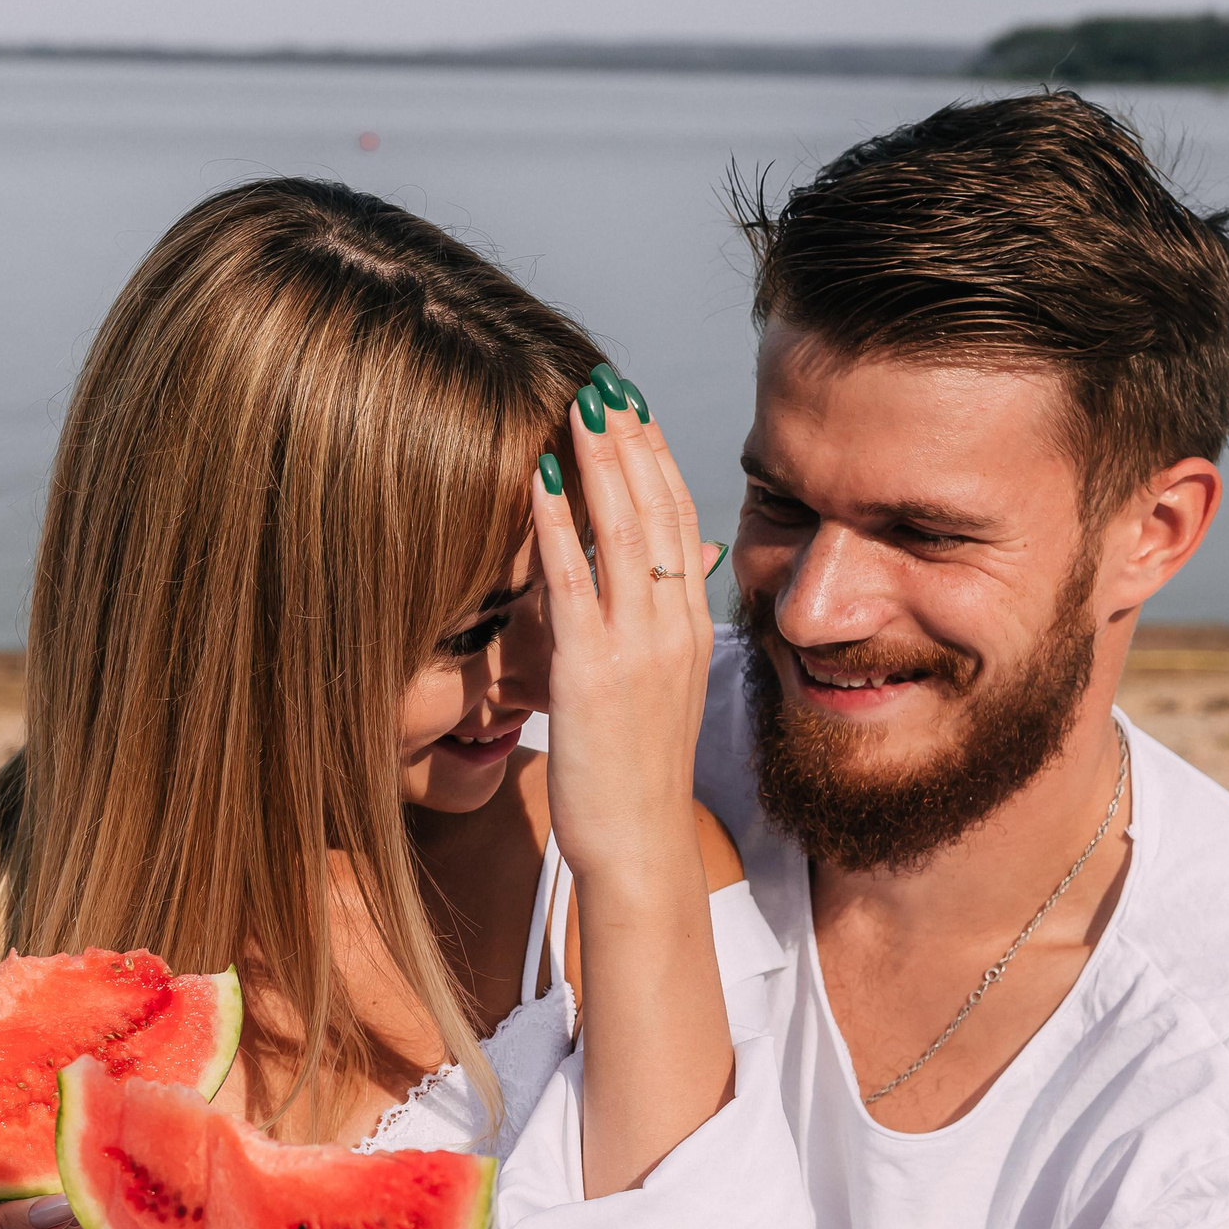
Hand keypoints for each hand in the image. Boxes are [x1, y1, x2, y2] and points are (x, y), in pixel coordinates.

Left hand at [534, 367, 720, 883]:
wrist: (637, 846)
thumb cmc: (635, 775)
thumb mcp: (659, 690)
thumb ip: (656, 630)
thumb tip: (659, 583)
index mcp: (690, 628)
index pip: (682, 521)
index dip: (657, 459)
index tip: (633, 410)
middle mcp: (674, 627)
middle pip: (660, 510)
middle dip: (632, 442)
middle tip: (605, 383)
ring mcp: (638, 647)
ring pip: (627, 531)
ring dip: (601, 462)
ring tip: (580, 405)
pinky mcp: (592, 670)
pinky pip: (574, 579)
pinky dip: (557, 521)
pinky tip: (538, 475)